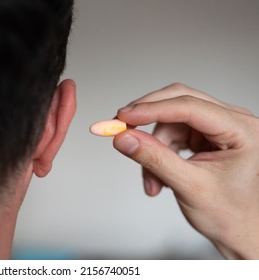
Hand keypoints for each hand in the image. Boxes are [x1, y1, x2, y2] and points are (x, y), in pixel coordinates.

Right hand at [113, 83, 258, 258]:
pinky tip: (159, 176)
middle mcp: (232, 122)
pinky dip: (159, 153)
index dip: (151, 109)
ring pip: (170, 123)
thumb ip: (154, 159)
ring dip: (153, 149)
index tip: (123, 117)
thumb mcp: (189, 186)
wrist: (239, 231)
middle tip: (121, 129)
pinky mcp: (205, 137)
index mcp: (242, 130)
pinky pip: (171, 135)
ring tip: (152, 181)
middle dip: (147, 119)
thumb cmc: (230, 214)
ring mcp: (217, 128)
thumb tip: (124, 138)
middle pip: (179, 103)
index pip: (190, 107)